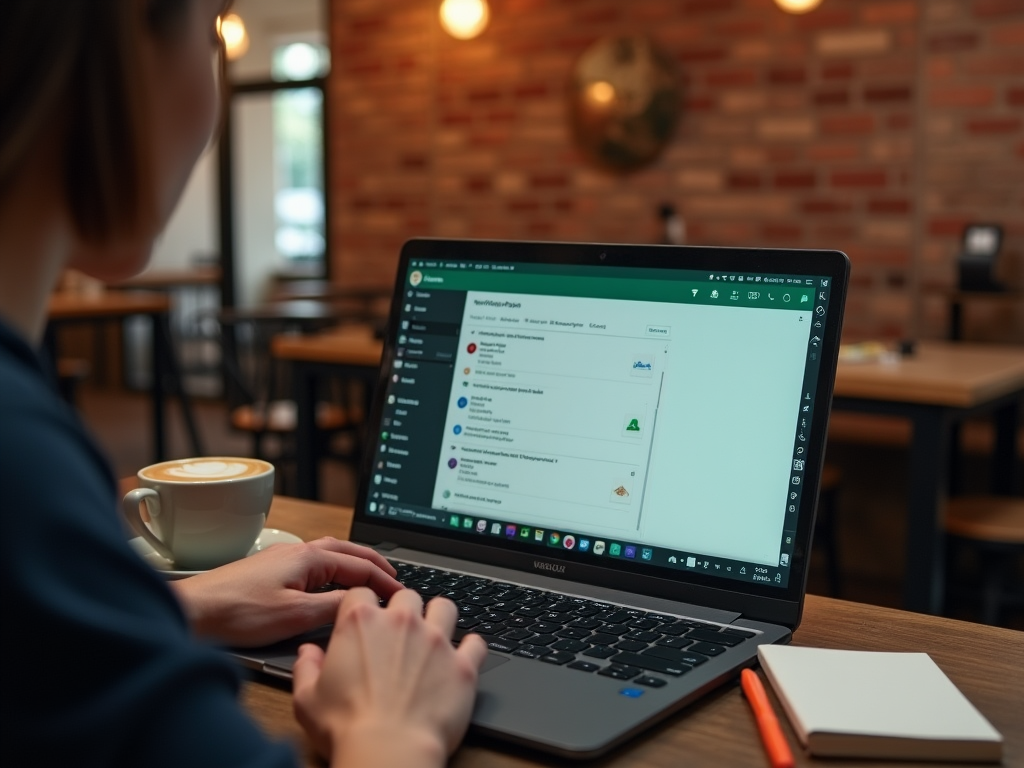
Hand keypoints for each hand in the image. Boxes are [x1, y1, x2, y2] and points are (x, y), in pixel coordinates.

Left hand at [170, 537, 401, 646]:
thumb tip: (360, 603)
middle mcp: (297, 551)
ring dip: (353, 563)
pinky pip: (313, 563)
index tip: (400, 596)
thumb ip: (332, 606)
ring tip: (369, 577)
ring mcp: (282, 559)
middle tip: (394, 577)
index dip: (384, 582)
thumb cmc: (237, 612)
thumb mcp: (295, 615)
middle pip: (347, 551)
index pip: (359, 566)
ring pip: (329, 554)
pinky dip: (333, 569)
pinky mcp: (269, 570)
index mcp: (309, 557)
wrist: (192, 612)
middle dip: (374, 563)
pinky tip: (330, 584)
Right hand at [292, 589, 488, 767]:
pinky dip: (471, 647)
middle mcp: (402, 622)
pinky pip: (476, 643)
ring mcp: (436, 641)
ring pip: (445, 607)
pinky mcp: (463, 665)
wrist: (389, 751)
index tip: (363, 616)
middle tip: (399, 630)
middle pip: (406, 595)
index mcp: (361, 623)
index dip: (361, 604)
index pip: (361, 592)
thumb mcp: (307, 699)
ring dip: (439, 617)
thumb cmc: (346, 727)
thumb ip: (306, 669)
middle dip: (402, 608)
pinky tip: (465, 655)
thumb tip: (308, 654)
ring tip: (434, 633)